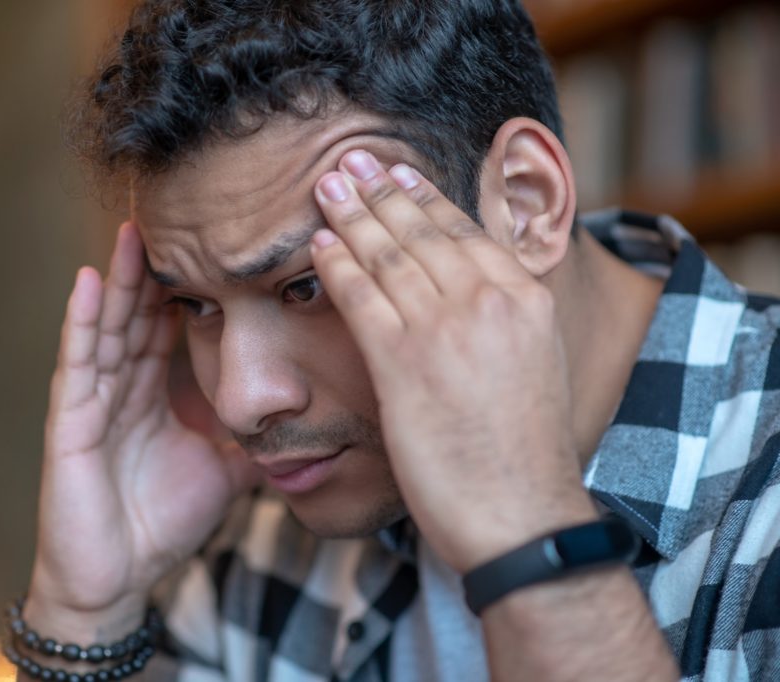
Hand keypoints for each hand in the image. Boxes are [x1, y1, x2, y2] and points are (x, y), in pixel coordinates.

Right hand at [28, 222, 257, 618]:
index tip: (209, 244)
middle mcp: (121, 390)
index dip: (184, 288)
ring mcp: (92, 403)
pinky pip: (78, 365)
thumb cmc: (162, 524)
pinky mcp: (69, 423)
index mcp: (153, 396)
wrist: (120, 578)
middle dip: (152, 268)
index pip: (169, 328)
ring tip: (133, 231)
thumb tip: (301, 424)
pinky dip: (83, 323)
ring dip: (120, 280)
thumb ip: (252, 443)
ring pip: (109, 328)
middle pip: (139, 315)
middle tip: (169, 215)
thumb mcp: (223, 472)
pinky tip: (91, 282)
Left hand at [310, 151, 595, 572]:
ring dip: (352, 214)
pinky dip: (337, 264)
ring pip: (388, 254)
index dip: (423, 198)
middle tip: (350, 159)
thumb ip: (500, 321)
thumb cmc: (520, 452)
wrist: (522, 514)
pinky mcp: (404, 361)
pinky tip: (319, 243)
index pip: (465, 232)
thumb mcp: (530, 365)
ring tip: (326, 185)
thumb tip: (470, 296)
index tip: (398, 173)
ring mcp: (445, 327)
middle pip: (422, 231)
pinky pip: (361, 296)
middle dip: (380, 190)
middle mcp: (488, 300)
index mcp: (525, 299)